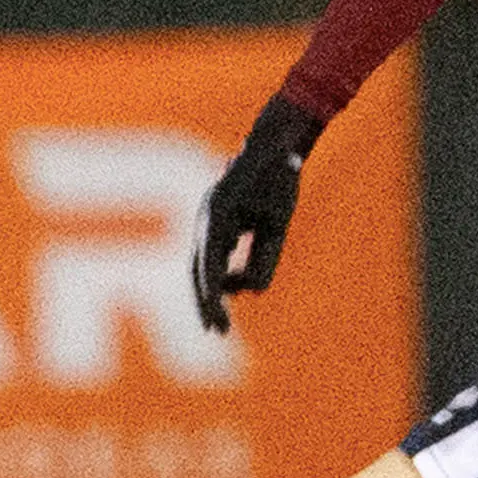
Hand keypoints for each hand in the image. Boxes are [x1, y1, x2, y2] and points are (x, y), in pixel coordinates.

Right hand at [190, 105, 314, 327]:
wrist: (274, 144)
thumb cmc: (280, 179)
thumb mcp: (279, 222)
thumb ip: (265, 256)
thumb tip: (254, 291)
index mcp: (218, 215)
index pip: (208, 266)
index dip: (212, 297)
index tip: (219, 322)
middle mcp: (206, 216)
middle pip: (198, 269)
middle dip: (206, 302)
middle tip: (218, 333)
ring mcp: (208, 217)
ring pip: (201, 263)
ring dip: (212, 291)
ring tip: (223, 320)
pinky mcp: (217, 219)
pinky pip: (211, 253)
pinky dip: (217, 275)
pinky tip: (232, 290)